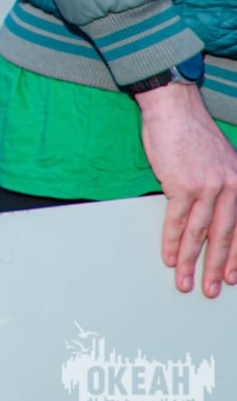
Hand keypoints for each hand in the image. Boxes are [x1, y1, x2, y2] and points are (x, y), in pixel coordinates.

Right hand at [136, 81, 236, 296]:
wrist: (174, 110)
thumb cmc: (191, 134)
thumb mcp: (220, 161)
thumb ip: (222, 186)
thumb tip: (214, 213)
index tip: (233, 278)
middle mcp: (230, 187)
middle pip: (224, 237)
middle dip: (217, 268)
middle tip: (211, 290)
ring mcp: (208, 187)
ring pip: (201, 234)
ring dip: (192, 262)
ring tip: (186, 282)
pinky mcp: (182, 185)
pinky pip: (178, 221)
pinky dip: (172, 242)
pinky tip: (170, 258)